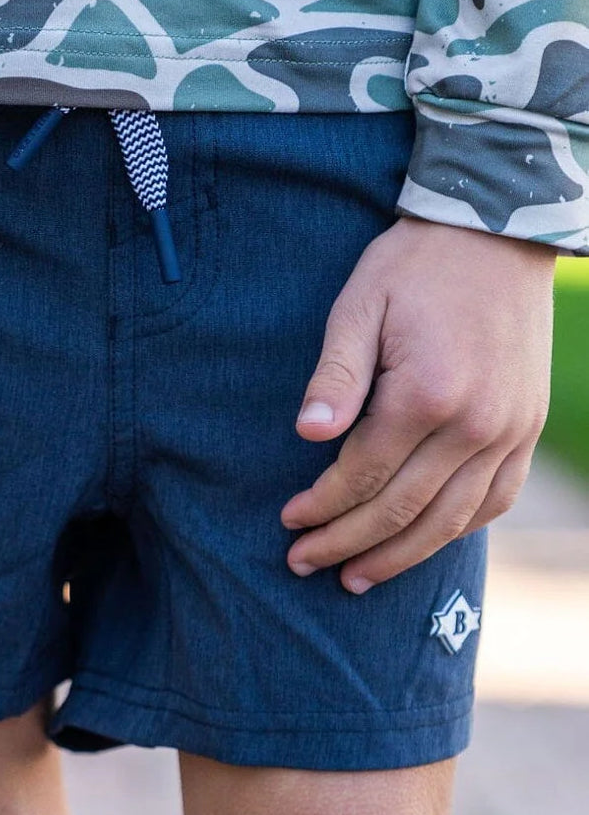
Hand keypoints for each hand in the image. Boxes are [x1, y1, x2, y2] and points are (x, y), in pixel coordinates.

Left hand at [280, 214, 555, 592]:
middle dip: (346, 544)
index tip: (287, 522)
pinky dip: (455, 529)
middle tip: (304, 565)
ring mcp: (509, 431)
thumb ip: (335, 374)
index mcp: (426, 395)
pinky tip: (421, 544)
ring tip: (356, 579)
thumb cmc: (412, 268)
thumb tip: (307, 435)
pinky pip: (494, 499)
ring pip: (450, 520)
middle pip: (401, 510)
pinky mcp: (526, 428)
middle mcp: (475, 425)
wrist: (494, 235)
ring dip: (399, 556)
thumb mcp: (358, 305)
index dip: (320, 507)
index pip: (362, 476)